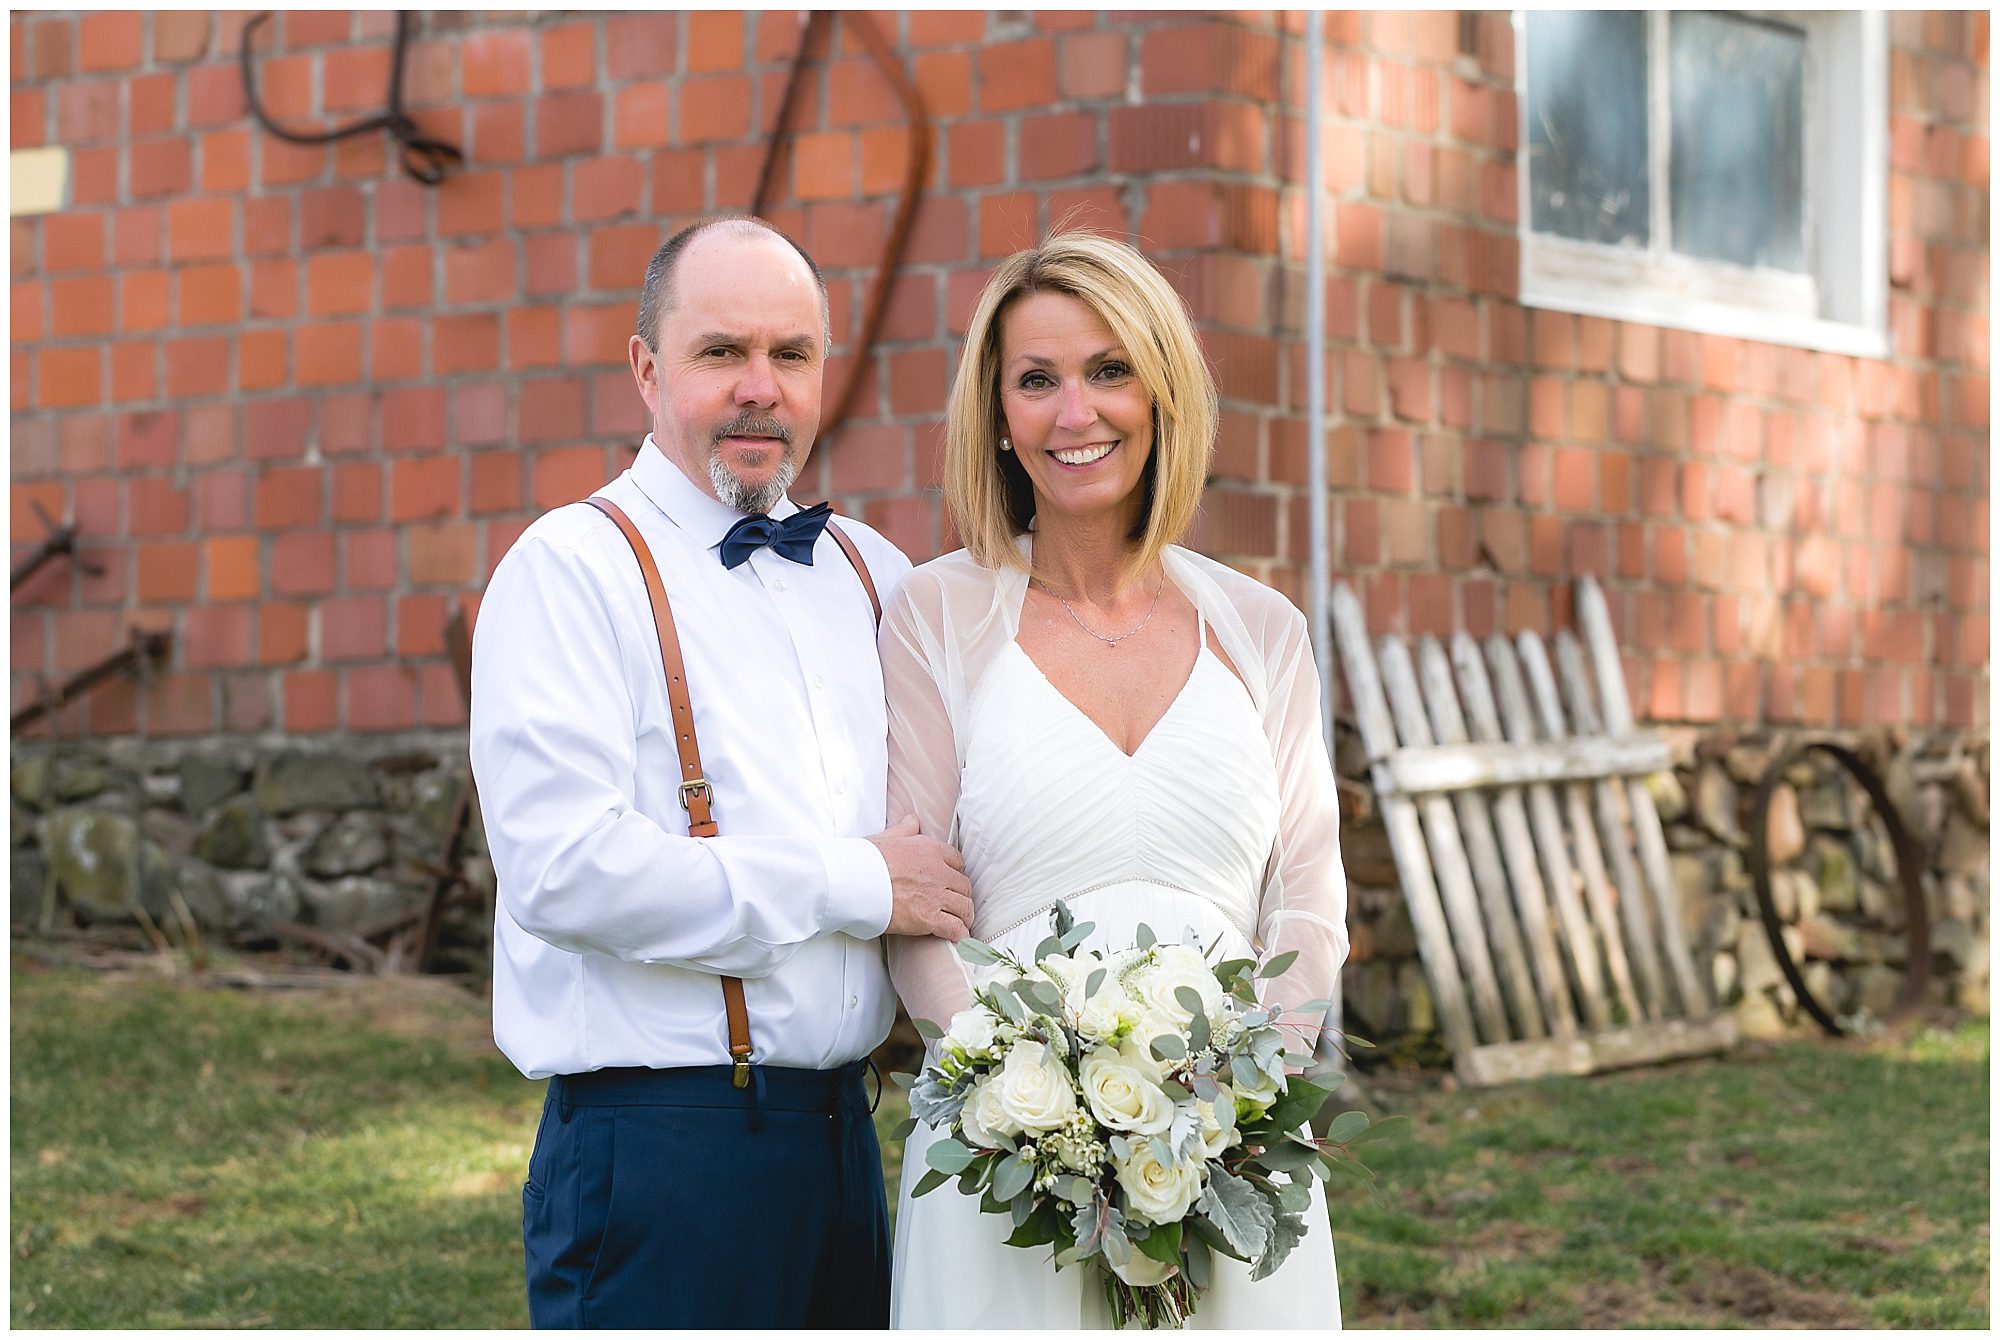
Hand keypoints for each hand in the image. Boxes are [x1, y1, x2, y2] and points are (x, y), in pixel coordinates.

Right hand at [868, 814, 972, 941]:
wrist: (852, 881)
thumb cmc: (865, 860)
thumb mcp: (887, 837)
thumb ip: (904, 829)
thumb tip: (913, 821)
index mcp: (930, 849)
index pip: (957, 861)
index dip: (954, 873)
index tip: (950, 882)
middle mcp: (938, 871)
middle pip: (964, 886)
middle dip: (961, 896)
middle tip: (956, 905)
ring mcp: (935, 895)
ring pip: (964, 907)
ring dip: (964, 916)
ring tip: (961, 923)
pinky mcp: (928, 918)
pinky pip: (955, 928)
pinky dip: (959, 934)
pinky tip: (957, 937)